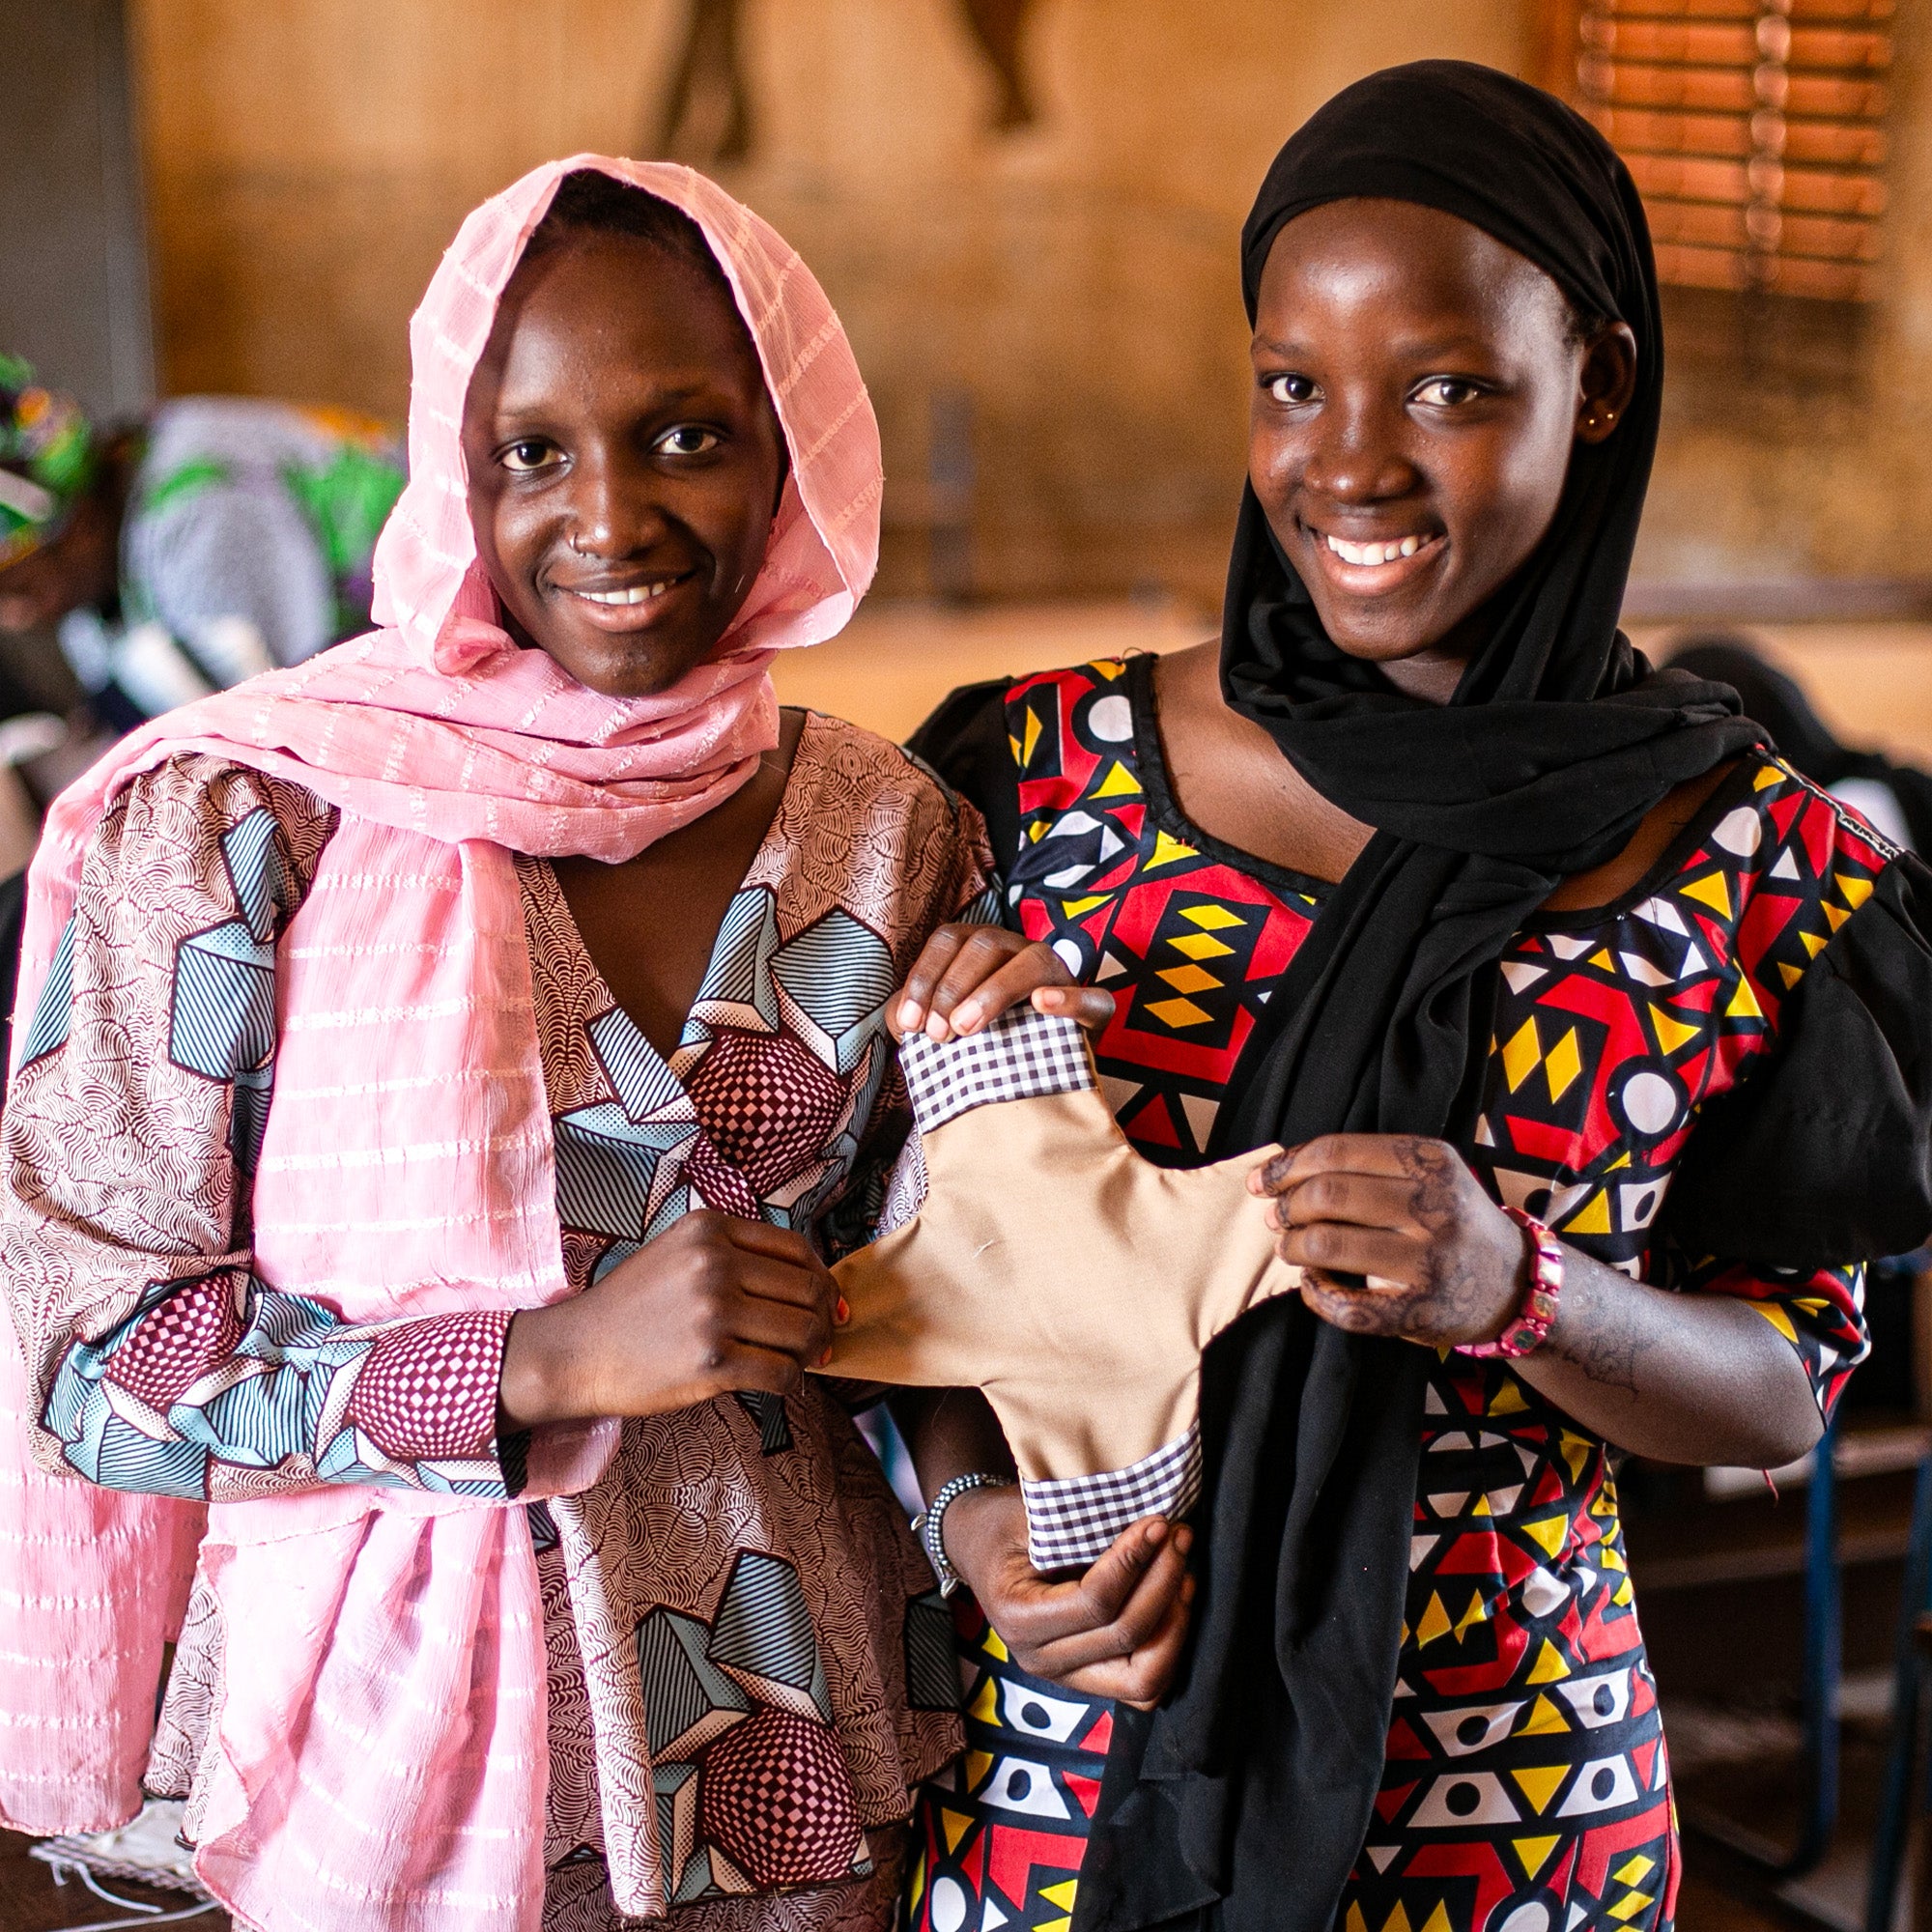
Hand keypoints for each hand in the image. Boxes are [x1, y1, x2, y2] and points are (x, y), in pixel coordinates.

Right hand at [500, 1210, 839, 1426]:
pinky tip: (779, 1382)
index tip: (829, 1301)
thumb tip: (811, 1282)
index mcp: (711, 1229)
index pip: (797, 1249)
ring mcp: (714, 1313)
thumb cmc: (632, 1306)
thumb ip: (735, 1253)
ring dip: (812, 1352)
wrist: (577, 1351)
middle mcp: (715, 1264)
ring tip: (800, 1361)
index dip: (822, 1278)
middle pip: (808, 1290)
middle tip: (824, 1339)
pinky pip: (781, 1373)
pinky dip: (791, 1382)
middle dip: (825, 1318)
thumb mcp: (679, 1252)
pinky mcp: (712, 1362)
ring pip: (803, 1332)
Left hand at [893, 924, 1114, 1041]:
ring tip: (967, 1028)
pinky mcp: (1093, 1008)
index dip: (924, 977)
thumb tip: (899, 1019)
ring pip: (1033, 960)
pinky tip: (1043, 1004)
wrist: (1040, 1080)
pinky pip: (1092, 996)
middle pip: (985, 944)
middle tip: (937, 1035)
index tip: (910, 1024)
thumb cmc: (982, 1046)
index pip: (948, 940)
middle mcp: (1020, 950)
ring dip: (995, 990)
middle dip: (953, 988)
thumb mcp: (945, 1029)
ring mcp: (1060, 975)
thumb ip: (916, 1018)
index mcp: (982, 948)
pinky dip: (1068, 998)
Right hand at [939, 1484, 1194, 1708]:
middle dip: (1163, 1582)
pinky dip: (1169, 1648)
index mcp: (1018, 1616)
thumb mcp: (1030, 1512)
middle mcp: (1040, 1658)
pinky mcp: (1088, 1678)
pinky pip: (1144, 1684)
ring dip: (1175, 1623)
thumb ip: (1081, 1520)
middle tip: (1180, 1536)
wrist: (980, 1547)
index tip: (1158, 1522)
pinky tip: (1176, 1601)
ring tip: (1184, 1571)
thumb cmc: (1006, 1524)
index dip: (1135, 1561)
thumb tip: (1148, 1521)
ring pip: (1143, 1677)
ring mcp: (1065, 1676)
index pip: (1094, 1601)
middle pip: (1125, 1636)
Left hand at [1250, 1133, 1526, 1347]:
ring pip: (1330, 1245)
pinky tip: (1313, 1284)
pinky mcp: (1421, 1311)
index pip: (1337, 1152)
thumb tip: (1279, 1173)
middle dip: (1287, 1206)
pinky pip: (1346, 1305)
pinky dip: (1315, 1293)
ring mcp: (1429, 1262)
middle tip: (1275, 1218)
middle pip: (1328, 1195)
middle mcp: (1435, 1207)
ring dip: (1293, 1246)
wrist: (1514, 1283)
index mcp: (1432, 1162)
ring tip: (1290, 1248)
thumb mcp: (1431, 1174)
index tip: (1262, 1181)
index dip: (1287, 1166)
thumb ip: (1369, 1165)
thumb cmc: (1452, 1219)